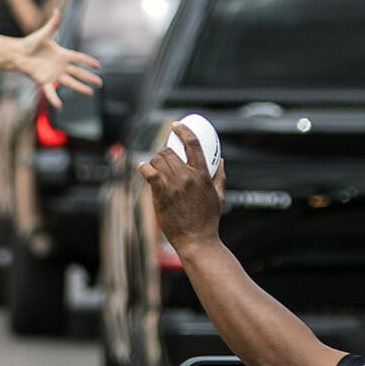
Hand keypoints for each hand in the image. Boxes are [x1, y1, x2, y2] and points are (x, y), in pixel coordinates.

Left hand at [8, 15, 101, 108]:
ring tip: (90, 93)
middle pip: (78, 72)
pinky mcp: (44, 81)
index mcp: (62, 54)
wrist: (18, 53)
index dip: (88, 61)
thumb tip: (56, 9)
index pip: (79, 58)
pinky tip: (59, 106)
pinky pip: (50, 91)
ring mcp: (53, 74)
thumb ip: (53, 24)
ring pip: (70, 82)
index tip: (99, 65)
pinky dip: (54, 99)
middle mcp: (60, 66)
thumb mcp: (44, 33)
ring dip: (80, 88)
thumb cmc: (31, 43)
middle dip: (89, 77)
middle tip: (100, 83)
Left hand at [138, 121, 225, 257]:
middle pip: (169, 151)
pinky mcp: (161, 194)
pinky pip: (148, 172)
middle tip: (161, 157)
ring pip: (158, 160)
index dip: (183, 130)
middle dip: (163, 151)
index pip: (193, 143)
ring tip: (154, 167)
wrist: (197, 240)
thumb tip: (221, 161)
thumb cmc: (208, 220)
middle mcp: (188, 176)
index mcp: (203, 175)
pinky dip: (144, 167)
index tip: (176, 125)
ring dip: (154, 161)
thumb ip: (219, 176)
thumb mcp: (219, 196)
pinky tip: (142, 168)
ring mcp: (174, 184)